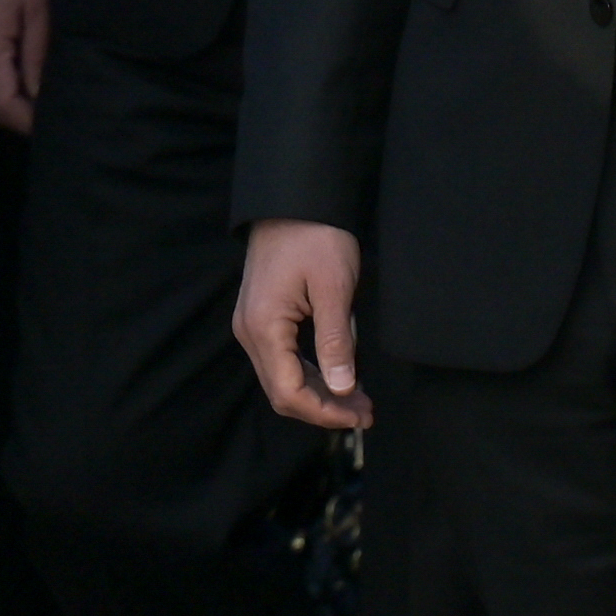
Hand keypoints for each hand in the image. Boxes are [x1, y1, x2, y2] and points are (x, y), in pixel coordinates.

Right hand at [0, 0, 49, 133]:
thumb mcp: (40, 10)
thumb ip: (39, 56)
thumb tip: (40, 98)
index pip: (5, 104)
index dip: (29, 121)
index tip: (55, 126)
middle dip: (19, 119)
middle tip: (51, 121)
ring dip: (7, 109)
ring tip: (38, 107)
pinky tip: (20, 89)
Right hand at [231, 219, 370, 434]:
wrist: (292, 201)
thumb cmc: (315, 237)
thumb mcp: (334, 289)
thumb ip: (336, 342)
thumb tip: (343, 388)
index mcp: (265, 327)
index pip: (289, 391)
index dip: (325, 411)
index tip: (360, 415)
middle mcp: (249, 333)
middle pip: (282, 392)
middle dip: (323, 409)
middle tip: (365, 412)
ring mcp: (252, 326)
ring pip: (281, 379)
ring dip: (318, 394)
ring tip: (358, 399)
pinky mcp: (261, 319)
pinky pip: (282, 361)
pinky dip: (309, 376)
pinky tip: (338, 376)